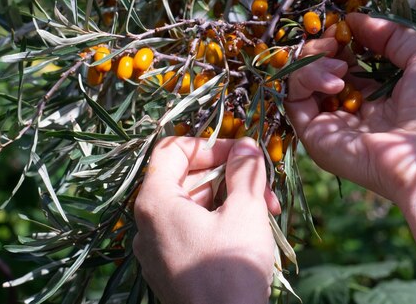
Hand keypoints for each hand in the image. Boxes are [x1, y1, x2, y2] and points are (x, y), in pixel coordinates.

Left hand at [133, 137, 279, 303]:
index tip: (241, 153)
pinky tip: (249, 229)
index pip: (173, 150)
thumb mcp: (245, 212)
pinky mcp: (170, 268)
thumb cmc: (231, 270)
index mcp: (156, 203)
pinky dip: (218, 221)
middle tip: (263, 184)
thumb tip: (247, 145)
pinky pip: (191, 230)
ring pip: (193, 205)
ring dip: (229, 198)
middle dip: (228, 175)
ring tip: (267, 209)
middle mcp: (148, 224)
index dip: (209, 144)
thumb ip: (245, 171)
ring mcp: (156, 249)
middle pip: (185, 178)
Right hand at [286, 13, 415, 303]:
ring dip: (313, 59)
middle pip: (318, 68)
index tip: (347, 26)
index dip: (342, 40)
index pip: (345, 62)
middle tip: (336, 40)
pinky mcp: (314, 135)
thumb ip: (393, 35)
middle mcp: (349, 109)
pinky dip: (306, 78)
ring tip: (339, 63)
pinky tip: (335, 78)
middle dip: (323, 45)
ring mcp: (329, 123)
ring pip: (300, 80)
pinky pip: (294, 98)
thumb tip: (355, 18)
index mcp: (376, 96)